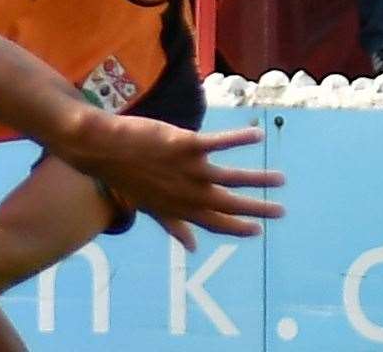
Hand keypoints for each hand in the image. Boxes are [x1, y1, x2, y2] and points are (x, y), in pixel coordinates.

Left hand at [59, 114, 283, 251]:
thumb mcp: (149, 206)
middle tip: (281, 210)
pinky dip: (240, 139)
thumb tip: (191, 248)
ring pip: (233, 177)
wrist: (101, 148)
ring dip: (259, 179)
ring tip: (280, 178)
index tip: (257, 230)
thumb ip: (173, 226)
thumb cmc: (124, 175)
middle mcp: (188, 194)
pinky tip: (257, 134)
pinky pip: (220, 143)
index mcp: (180, 208)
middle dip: (257, 209)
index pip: (215, 223)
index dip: (237, 228)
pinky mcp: (186, 145)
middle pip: (230, 205)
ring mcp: (189, 170)